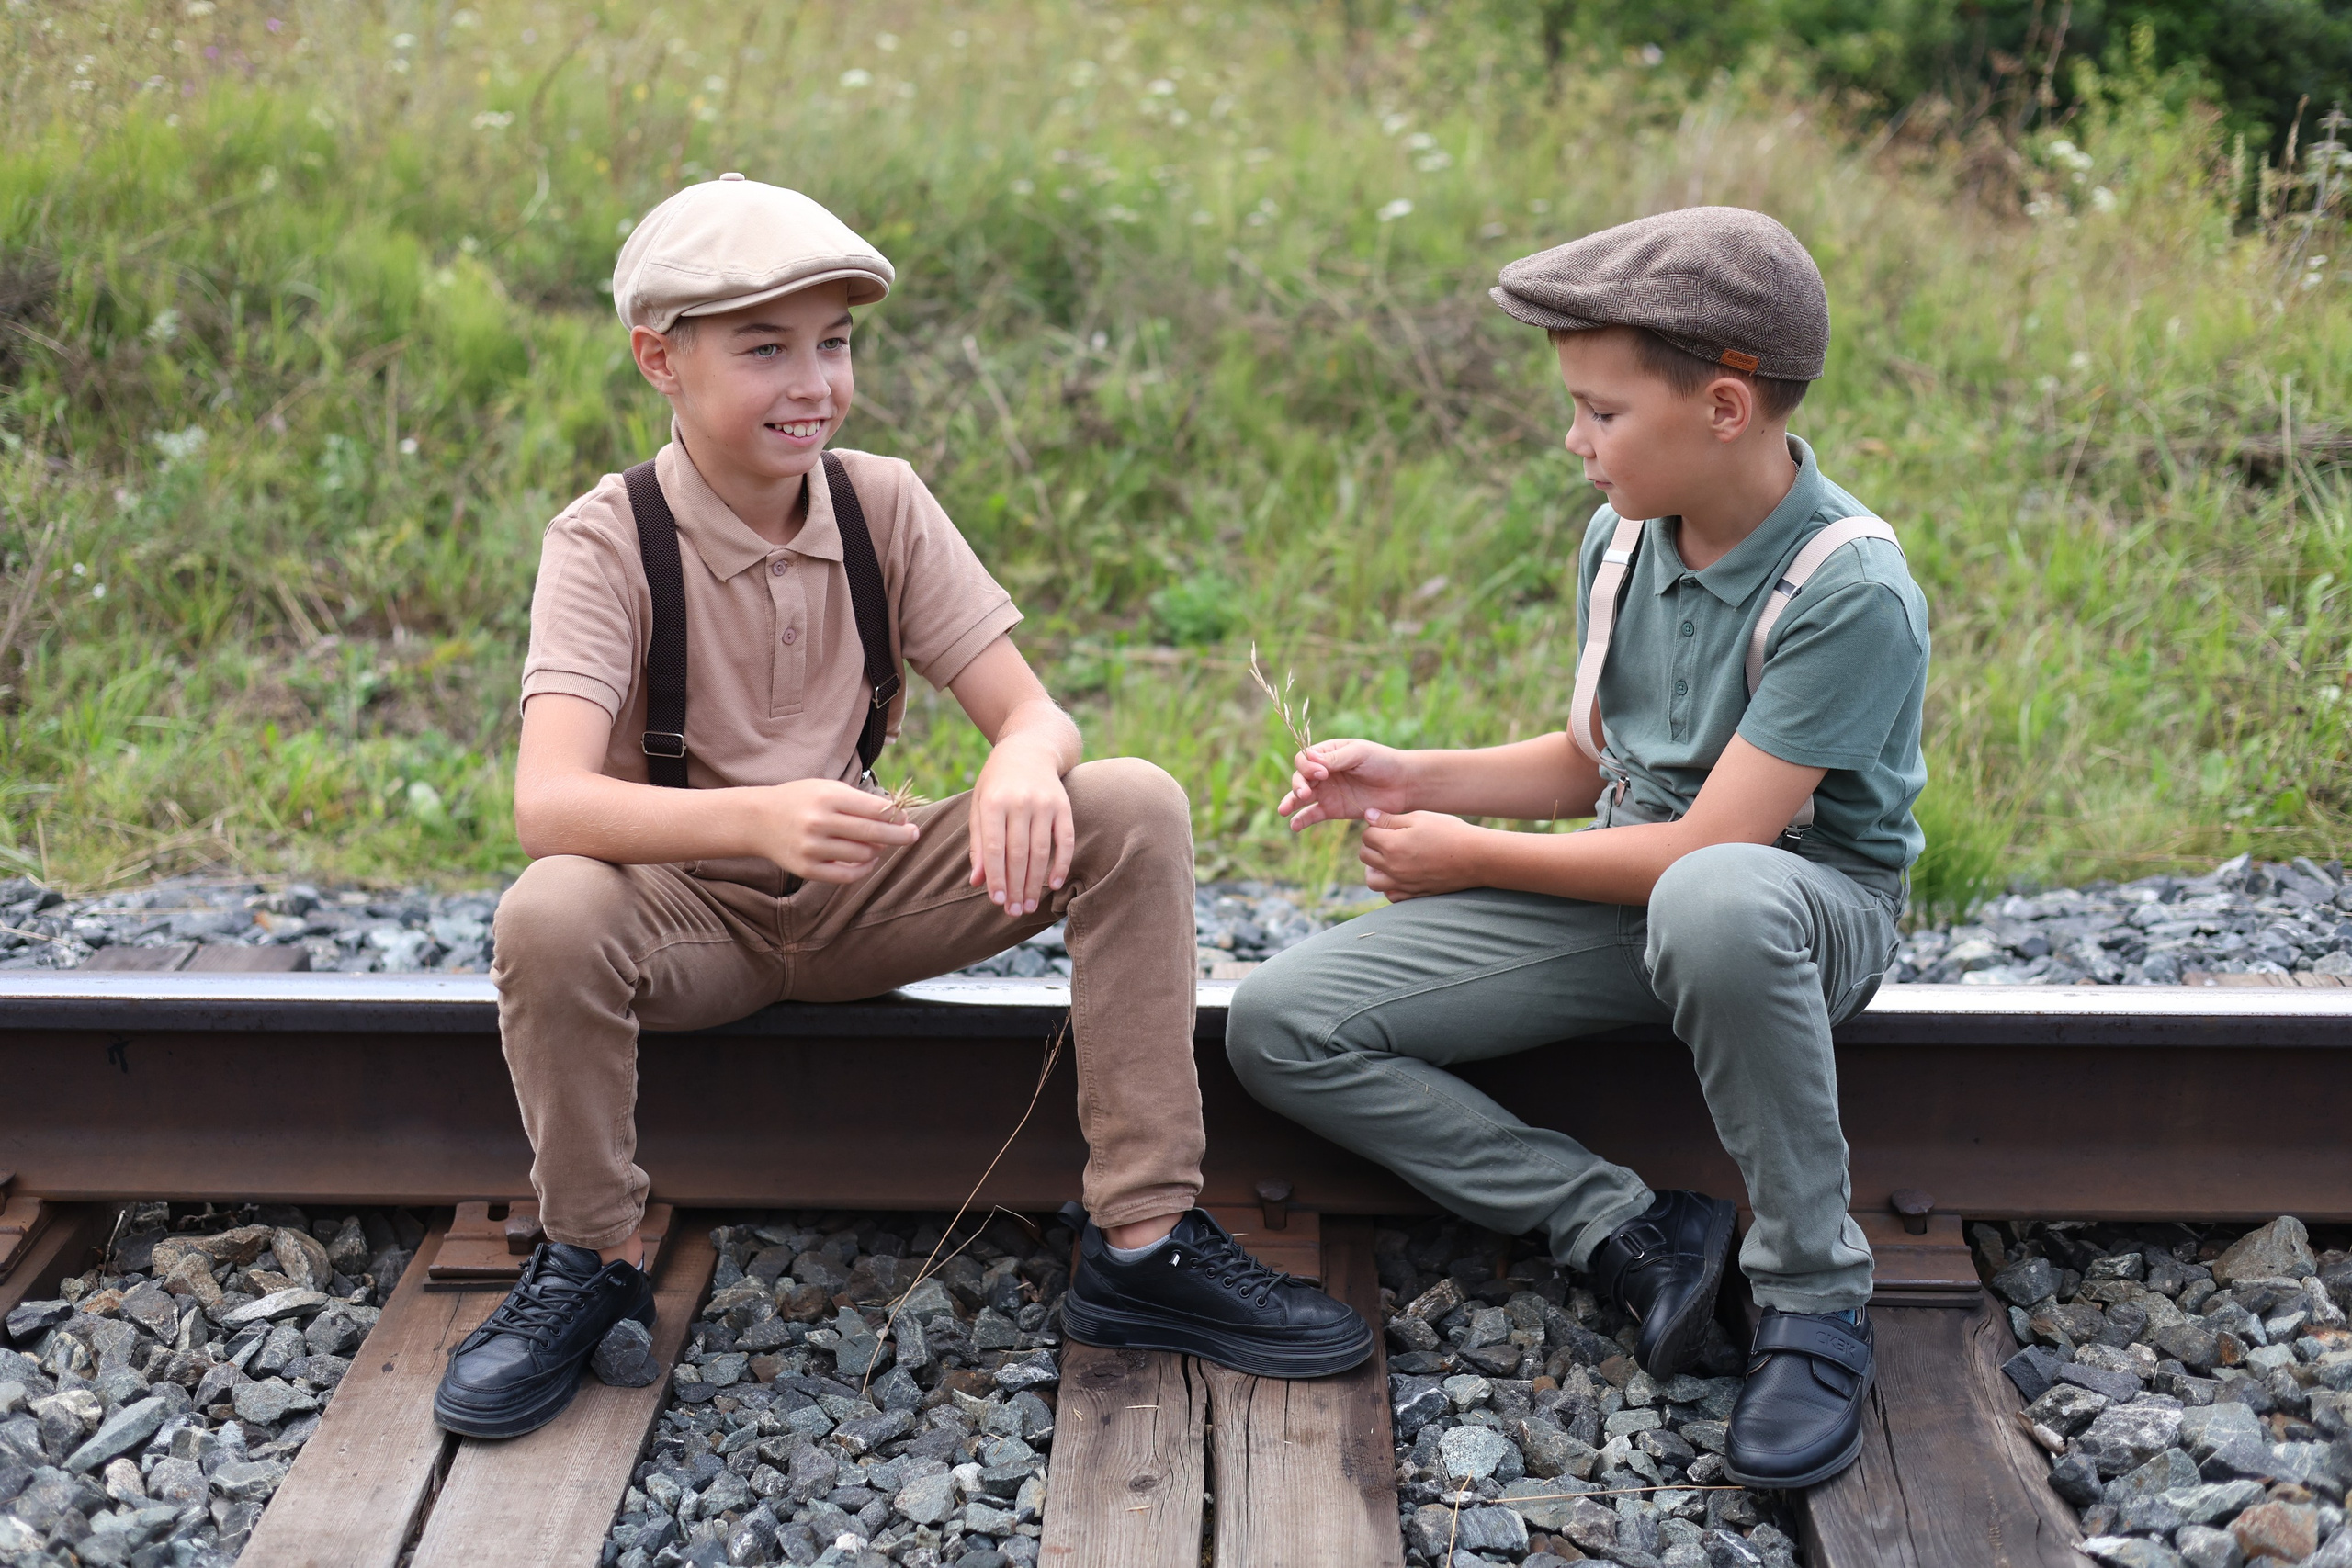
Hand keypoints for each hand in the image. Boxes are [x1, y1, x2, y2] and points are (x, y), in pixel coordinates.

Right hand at [756, 779, 920, 883]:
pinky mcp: (806, 869)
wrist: (758, 820)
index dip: (895, 815)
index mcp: (827, 798)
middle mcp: (819, 823)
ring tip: (879, 845)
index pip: (873, 809)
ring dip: (877, 851)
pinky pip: (846, 876)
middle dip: (899, 835)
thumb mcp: (827, 789)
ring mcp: (812, 848)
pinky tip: (867, 861)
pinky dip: (862, 870)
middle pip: (872, 833)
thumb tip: (896, 816)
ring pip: (862, 855)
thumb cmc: (801, 800)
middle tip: (914, 835)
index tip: (907, 819)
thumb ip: (859, 801)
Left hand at [968, 737, 1073, 917]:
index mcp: (993, 802)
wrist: (1030, 747)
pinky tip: (1055, 884)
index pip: (994, 848)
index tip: (995, 902)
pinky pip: (1065, 840)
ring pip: (1041, 851)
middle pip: (1018, 854)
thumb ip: (978, 843)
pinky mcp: (1064, 806)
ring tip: (1028, 905)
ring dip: (1035, 882)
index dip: (996, 877)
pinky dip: (1061, 864)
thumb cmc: (997, 781)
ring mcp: (1045, 803)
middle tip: (1013, 912)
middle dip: (1015, 886)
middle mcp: (1020, 802)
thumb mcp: (979, 804)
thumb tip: (977, 881)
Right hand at [1278, 739, 1417, 829]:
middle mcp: (1323, 772)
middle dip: (1298, 785)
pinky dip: (1302, 820)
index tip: (1323, 773)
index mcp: (1328, 753)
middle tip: (1306, 793)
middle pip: (1299, 777)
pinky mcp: (1333, 810)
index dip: (1307, 766)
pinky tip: (1294, 826)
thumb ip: (1336, 759)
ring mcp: (1327, 792)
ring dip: (1291, 802)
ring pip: (1301, 797)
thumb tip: (1310, 759)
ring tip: (1284, 810)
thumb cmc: (1382, 762)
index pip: (1305, 759)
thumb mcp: (1359, 754)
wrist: (1402, 785)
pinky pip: (1312, 815)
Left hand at [1359, 809, 1485, 900]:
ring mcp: (1403, 884)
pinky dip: (1390, 885)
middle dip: (1372, 845)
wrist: (1476, 857)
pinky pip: (1391, 895)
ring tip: (1388, 858)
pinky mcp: (1414, 894)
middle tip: (1388, 838)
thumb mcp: (1420, 818)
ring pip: (1372, 880)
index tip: (1389, 824)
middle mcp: (1393, 868)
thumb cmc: (1449, 832)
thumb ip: (1390, 819)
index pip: (1367, 836)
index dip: (1376, 827)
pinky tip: (1400, 874)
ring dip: (1375, 868)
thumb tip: (1368, 815)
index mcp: (1392, 845)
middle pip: (1365, 856)